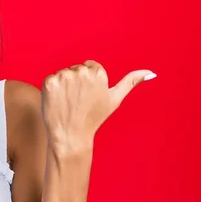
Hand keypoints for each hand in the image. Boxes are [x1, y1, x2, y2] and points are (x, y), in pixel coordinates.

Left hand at [41, 60, 155, 155]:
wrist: (70, 134)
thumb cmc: (93, 118)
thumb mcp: (114, 99)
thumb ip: (131, 82)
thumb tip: (150, 72)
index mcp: (98, 73)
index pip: (89, 67)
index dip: (88, 82)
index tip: (88, 96)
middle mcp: (81, 72)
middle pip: (76, 69)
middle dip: (76, 82)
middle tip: (78, 101)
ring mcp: (64, 77)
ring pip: (63, 74)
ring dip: (63, 85)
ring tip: (69, 102)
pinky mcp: (49, 82)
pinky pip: (50, 79)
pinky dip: (52, 89)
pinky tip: (58, 101)